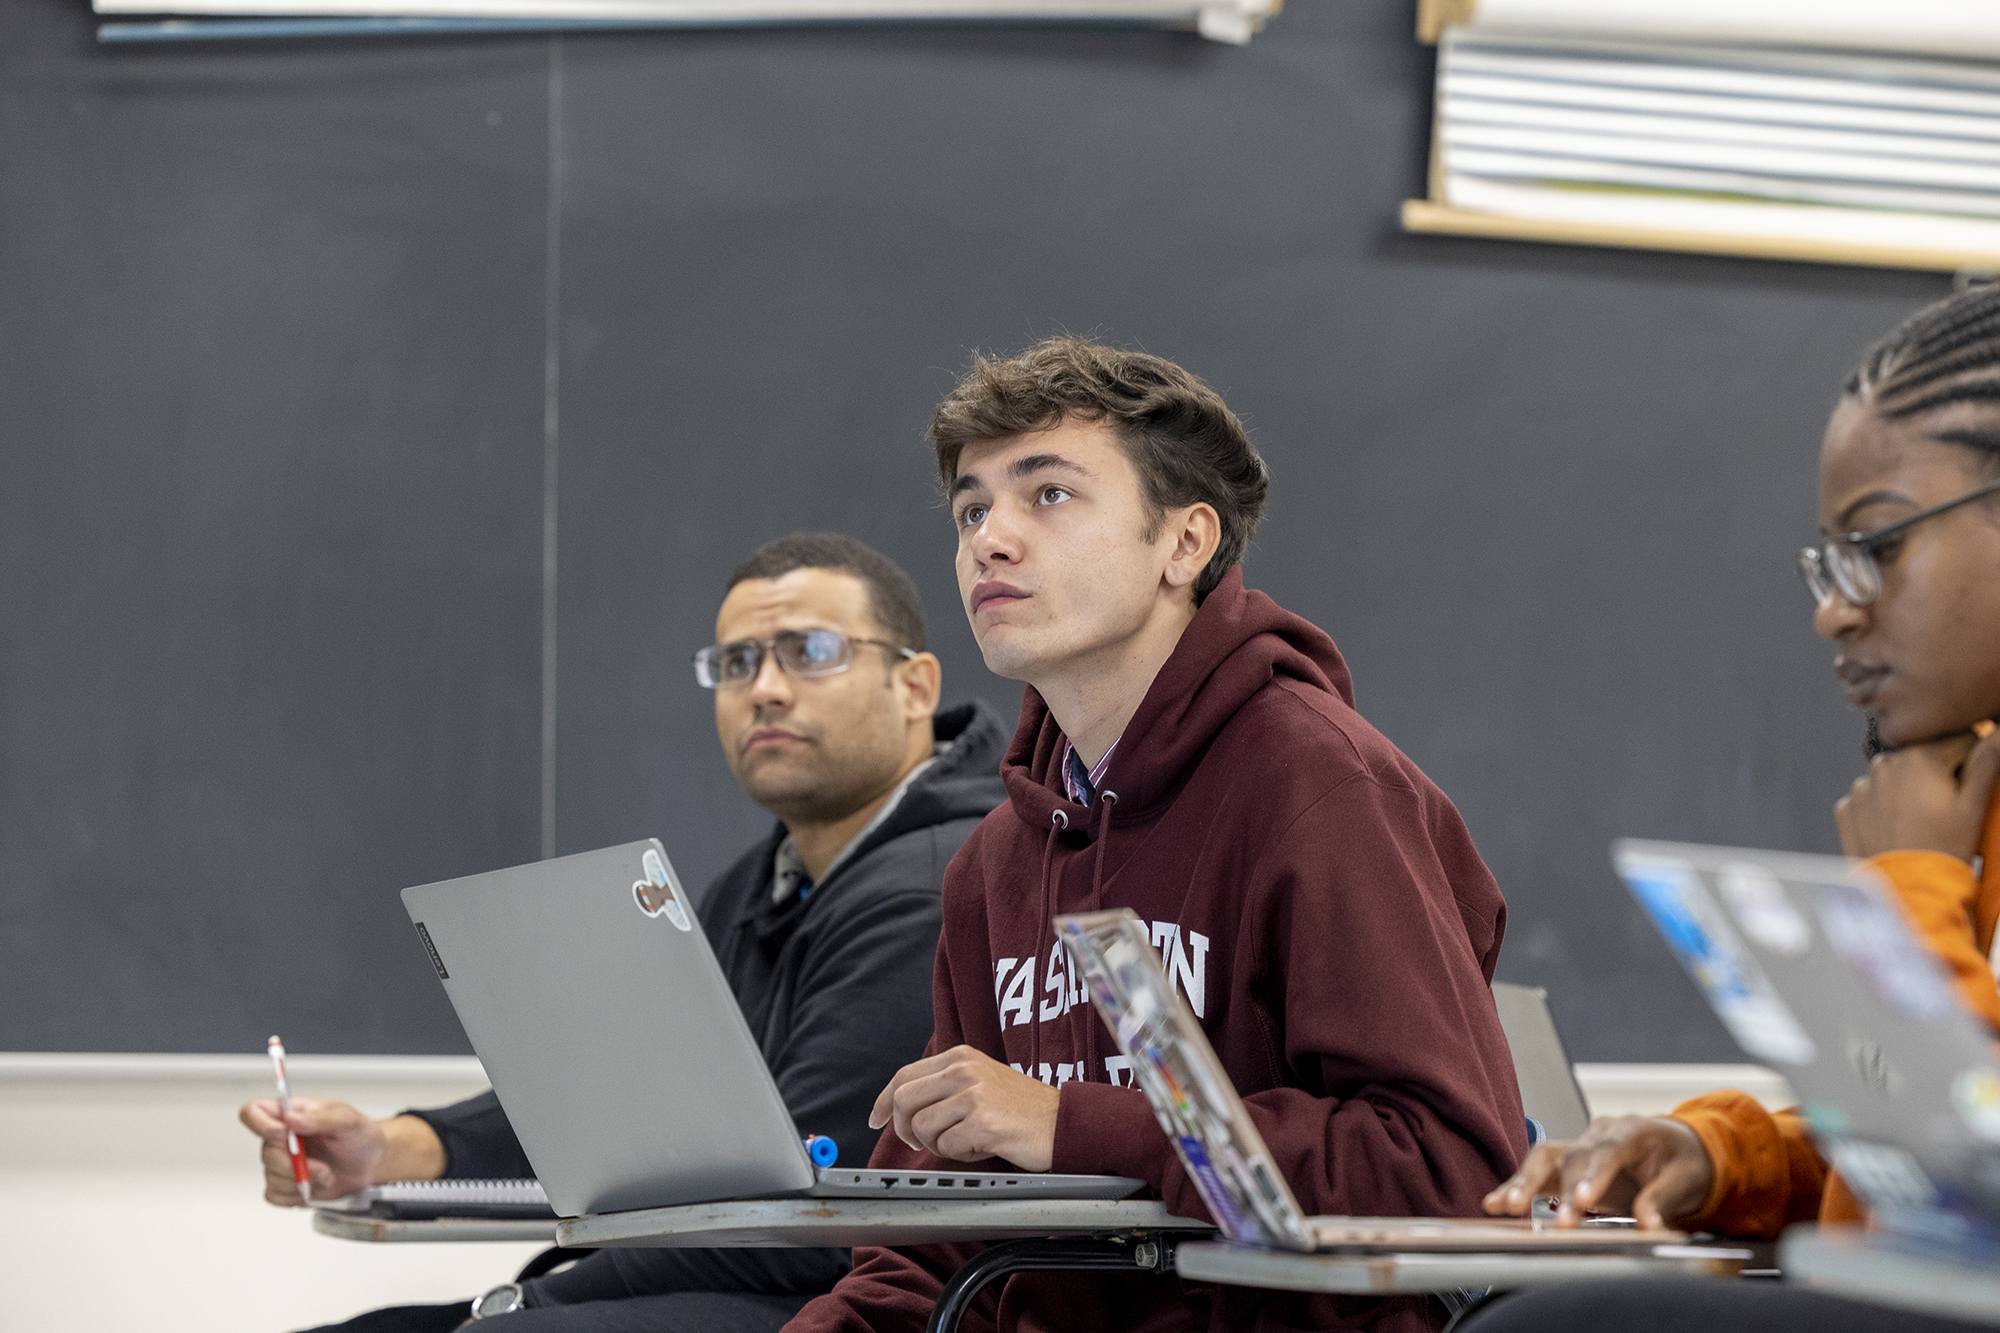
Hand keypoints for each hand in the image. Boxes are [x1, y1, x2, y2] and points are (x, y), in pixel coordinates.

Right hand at [238, 1099, 442, 1204]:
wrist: (372, 1164)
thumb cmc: (360, 1137)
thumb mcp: (348, 1120)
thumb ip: (321, 1118)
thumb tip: (292, 1119)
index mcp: (292, 1114)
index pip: (254, 1112)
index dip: (260, 1124)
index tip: (283, 1134)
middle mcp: (282, 1138)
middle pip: (265, 1152)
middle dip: (295, 1165)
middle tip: (322, 1168)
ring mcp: (282, 1162)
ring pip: (272, 1177)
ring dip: (303, 1181)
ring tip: (327, 1174)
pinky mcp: (285, 1186)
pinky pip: (275, 1195)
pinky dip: (297, 1195)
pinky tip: (316, 1186)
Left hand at [868, 1045, 1060, 1171]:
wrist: (1063, 1122)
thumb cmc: (1021, 1108)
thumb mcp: (980, 1081)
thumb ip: (944, 1086)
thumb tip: (900, 1108)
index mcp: (960, 1057)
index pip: (904, 1076)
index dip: (883, 1101)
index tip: (876, 1119)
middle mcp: (964, 1070)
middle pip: (903, 1101)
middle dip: (906, 1129)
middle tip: (921, 1142)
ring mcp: (974, 1095)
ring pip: (923, 1128)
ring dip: (939, 1145)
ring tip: (967, 1141)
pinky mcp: (983, 1122)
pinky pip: (947, 1147)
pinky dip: (961, 1155)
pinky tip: (983, 1146)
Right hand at [1481, 1114, 1713, 1229]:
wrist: (1675, 1148)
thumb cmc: (1681, 1160)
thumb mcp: (1685, 1180)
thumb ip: (1663, 1200)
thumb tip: (1649, 1224)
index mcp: (1632, 1130)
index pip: (1608, 1151)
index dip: (1594, 1175)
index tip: (1583, 1202)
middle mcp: (1598, 1133)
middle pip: (1572, 1156)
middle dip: (1562, 1191)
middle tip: (1560, 1223)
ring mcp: (1578, 1144)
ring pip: (1544, 1157)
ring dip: (1524, 1182)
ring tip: (1506, 1207)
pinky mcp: (1566, 1162)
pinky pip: (1537, 1170)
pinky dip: (1516, 1186)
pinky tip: (1496, 1203)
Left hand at [1836, 726, 1999, 862]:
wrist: (1905, 891)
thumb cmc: (1943, 849)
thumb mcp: (1973, 806)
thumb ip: (1986, 762)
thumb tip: (1998, 734)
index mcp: (1919, 756)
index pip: (1958, 740)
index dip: (1971, 761)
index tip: (1970, 786)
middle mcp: (1884, 764)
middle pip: (1922, 758)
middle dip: (1937, 775)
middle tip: (1945, 809)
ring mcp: (1861, 786)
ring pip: (1895, 778)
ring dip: (1908, 790)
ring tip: (1921, 823)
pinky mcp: (1846, 807)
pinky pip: (1871, 799)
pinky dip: (1883, 808)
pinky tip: (1897, 830)